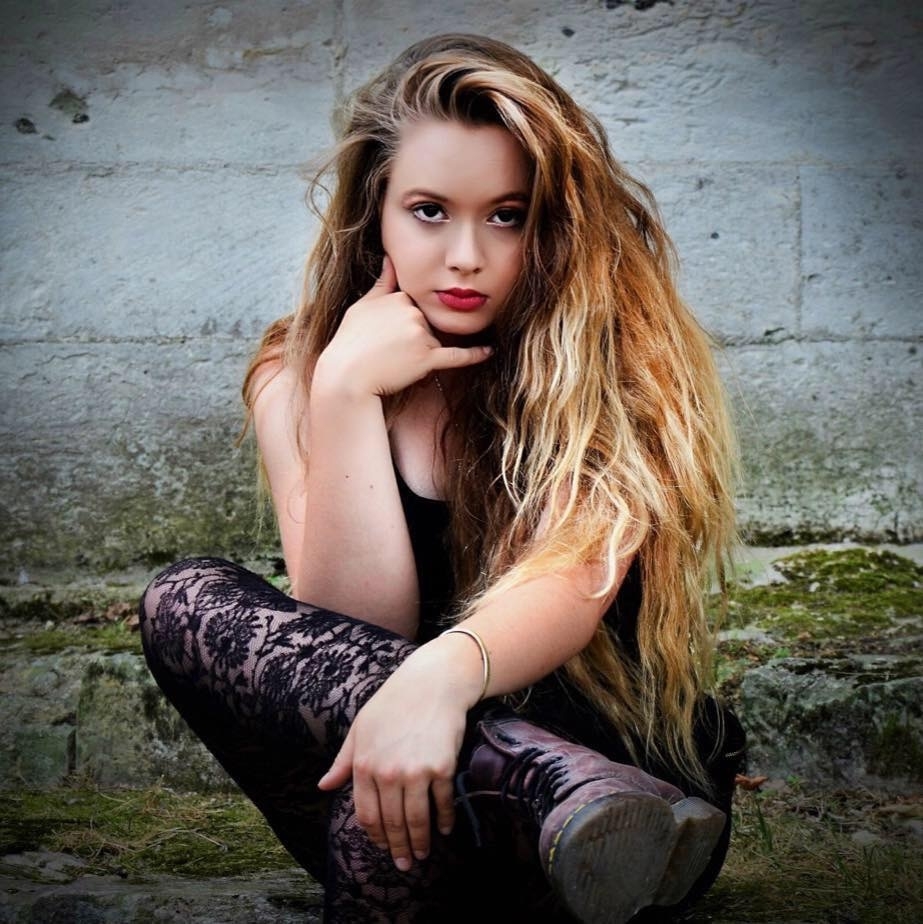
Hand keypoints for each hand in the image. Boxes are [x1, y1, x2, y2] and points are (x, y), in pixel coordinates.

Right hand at [314, 256, 492, 397]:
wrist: (346, 377)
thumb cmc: (350, 343)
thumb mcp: (362, 307)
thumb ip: (382, 283)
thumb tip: (390, 258)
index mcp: (399, 297)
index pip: (414, 304)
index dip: (402, 321)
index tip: (386, 335)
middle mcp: (413, 312)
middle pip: (426, 322)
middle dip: (411, 337)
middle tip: (385, 351)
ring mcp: (422, 335)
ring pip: (434, 340)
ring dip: (419, 352)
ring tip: (392, 362)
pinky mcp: (428, 359)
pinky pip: (457, 356)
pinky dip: (474, 355)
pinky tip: (489, 352)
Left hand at [316, 647, 472, 870]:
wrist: (431, 683)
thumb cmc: (392, 702)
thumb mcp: (360, 728)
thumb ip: (343, 762)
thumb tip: (323, 786)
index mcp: (364, 765)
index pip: (365, 814)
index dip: (375, 836)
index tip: (382, 848)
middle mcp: (387, 772)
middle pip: (391, 822)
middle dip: (398, 848)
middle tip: (405, 863)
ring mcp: (415, 771)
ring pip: (415, 820)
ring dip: (420, 842)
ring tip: (422, 855)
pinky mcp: (440, 768)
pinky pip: (440, 803)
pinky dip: (443, 821)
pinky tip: (444, 830)